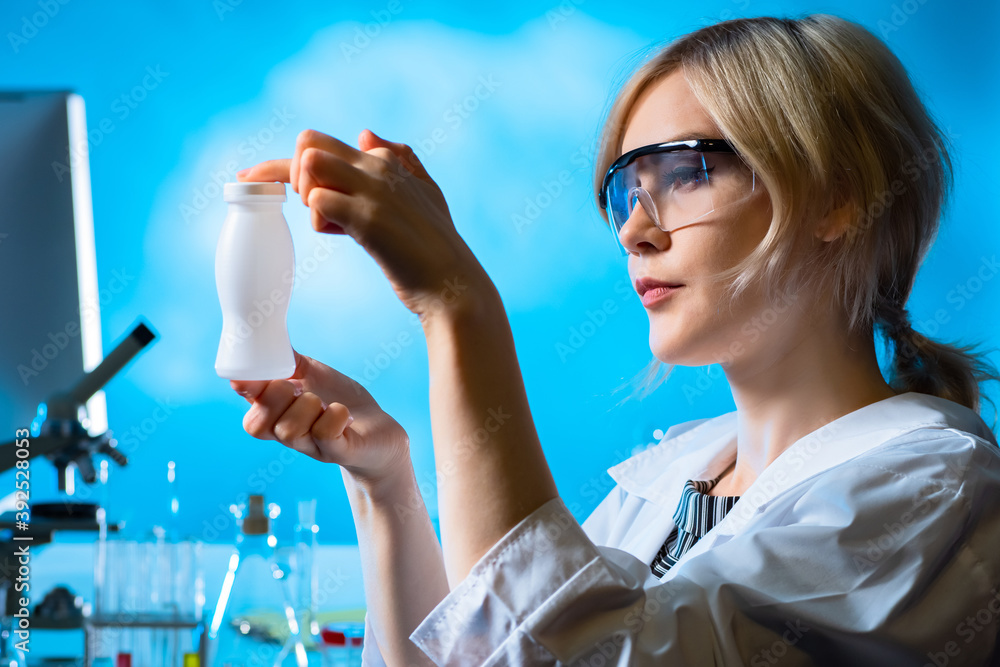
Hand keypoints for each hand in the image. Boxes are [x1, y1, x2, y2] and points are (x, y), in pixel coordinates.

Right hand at [231, 350, 409, 486]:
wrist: (379, 432)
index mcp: (278, 417)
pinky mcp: (340, 451)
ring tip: (324, 402)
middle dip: (274, 396)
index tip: (258, 374)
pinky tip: (343, 412)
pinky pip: (325, 435)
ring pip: (289, 431)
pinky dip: (334, 416)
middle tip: (298, 387)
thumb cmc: (341, 401)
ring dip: (307, 406)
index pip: (248, 413)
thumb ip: (287, 361)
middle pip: (256, 425)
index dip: (245, 390)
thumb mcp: (313, 375)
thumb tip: (265, 338)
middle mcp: (289, 436)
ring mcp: (313, 447)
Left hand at [237, 128, 490, 320]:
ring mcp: (374, 190)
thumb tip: (365, 133)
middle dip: (293, 175)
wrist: (454, 286)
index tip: (251, 179)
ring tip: (332, 223)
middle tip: (314, 211)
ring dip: (307, 196)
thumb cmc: (436, 248)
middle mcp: (379, 166)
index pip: (322, 143)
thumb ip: (403, 161)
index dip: (284, 166)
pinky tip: (344, 236)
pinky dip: (320, 222)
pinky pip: (318, 203)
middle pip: (308, 143)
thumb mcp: (426, 194)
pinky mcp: (369, 218)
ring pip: (310, 165)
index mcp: (387, 160)